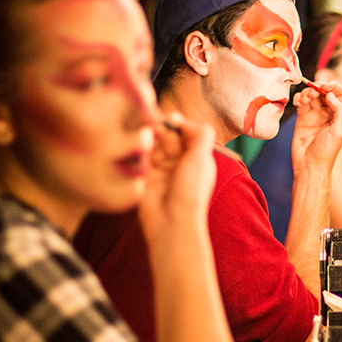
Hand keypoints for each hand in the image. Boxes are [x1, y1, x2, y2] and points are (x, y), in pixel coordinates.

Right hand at [139, 113, 215, 248]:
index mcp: (197, 157)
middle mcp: (180, 162)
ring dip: (150, 138)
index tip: (170, 118)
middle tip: (155, 125)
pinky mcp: (145, 176)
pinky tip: (139, 147)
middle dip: (163, 130)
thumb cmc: (191, 192)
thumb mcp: (201, 160)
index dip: (178, 124)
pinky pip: (142, 157)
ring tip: (146, 135)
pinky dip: (140, 151)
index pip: (186, 133)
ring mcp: (162, 170)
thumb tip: (191, 120)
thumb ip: (201, 136)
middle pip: (169, 137)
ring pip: (154, 145)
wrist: (171, 223)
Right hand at [291, 81, 341, 172]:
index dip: (333, 87)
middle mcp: (329, 113)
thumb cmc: (326, 151)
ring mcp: (315, 114)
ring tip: (305, 99)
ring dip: (308, 92)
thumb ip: (340, 110)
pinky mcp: (303, 117)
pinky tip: (299, 103)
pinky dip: (299, 98)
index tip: (326, 86)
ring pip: (312, 95)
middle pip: (325, 92)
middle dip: (319, 87)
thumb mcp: (340, 131)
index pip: (340, 94)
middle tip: (313, 91)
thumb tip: (331, 95)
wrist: (309, 164)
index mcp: (341, 115)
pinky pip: (301, 102)